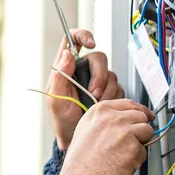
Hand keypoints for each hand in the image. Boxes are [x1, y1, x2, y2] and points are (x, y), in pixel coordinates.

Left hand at [48, 29, 124, 149]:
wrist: (77, 139)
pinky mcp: (109, 92)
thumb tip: (66, 54)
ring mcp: (98, 81)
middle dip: (99, 76)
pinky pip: (118, 87)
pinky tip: (104, 107)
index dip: (83, 36)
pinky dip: (113, 97)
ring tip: (96, 105)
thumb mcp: (55, 100)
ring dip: (106, 90)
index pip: (73, 40)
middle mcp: (83, 71)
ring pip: (110, 74)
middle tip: (94, 93)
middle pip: (99, 58)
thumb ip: (59, 76)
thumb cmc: (63, 121)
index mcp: (67, 68)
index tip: (90, 44)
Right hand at [59, 99, 153, 174]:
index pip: (129, 103)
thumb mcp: (85, 129)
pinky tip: (123, 162)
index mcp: (100, 111)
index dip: (139, 111)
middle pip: (141, 115)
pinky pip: (144, 151)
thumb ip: (105, 120)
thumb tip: (124, 118)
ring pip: (147, 130)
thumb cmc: (81, 160)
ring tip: (124, 152)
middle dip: (140, 127)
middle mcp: (113, 118)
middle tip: (133, 139)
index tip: (144, 116)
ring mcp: (125, 131)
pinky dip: (137, 158)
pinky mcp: (133, 147)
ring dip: (140, 142)